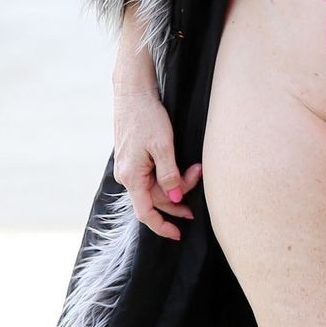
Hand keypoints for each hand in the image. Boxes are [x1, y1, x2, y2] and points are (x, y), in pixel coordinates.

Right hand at [112, 84, 202, 240]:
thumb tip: (174, 200)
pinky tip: (179, 172)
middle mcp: (126, 175)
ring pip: (154, 187)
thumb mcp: (163, 147)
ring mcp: (128, 166)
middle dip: (177, 200)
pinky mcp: (133, 157)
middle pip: (154, 199)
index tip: (177, 235)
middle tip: (198, 198)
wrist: (133, 92)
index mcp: (131, 176)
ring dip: (175, 185)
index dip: (162, 226)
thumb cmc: (147, 116)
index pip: (145, 212)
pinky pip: (150, 176)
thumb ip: (169, 176)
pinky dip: (167, 177)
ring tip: (196, 173)